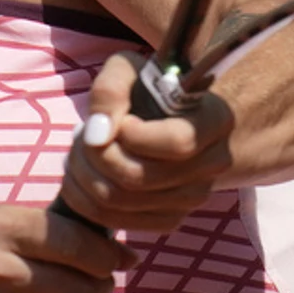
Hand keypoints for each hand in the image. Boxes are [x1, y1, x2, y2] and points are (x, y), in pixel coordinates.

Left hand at [57, 52, 234, 232]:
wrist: (159, 118)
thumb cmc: (144, 88)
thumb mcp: (127, 70)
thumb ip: (110, 90)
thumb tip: (97, 136)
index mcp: (215, 120)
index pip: (179, 142)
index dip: (135, 136)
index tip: (120, 122)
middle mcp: (213, 164)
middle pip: (141, 177)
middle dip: (95, 156)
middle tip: (80, 135)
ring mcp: (194, 197)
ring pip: (123, 202)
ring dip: (84, 177)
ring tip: (78, 153)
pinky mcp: (170, 219)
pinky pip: (119, 222)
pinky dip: (87, 202)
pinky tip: (82, 176)